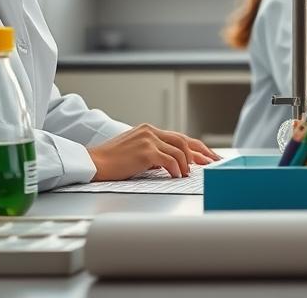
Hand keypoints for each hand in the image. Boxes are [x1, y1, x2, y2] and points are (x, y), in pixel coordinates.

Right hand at [88, 124, 221, 180]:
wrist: (93, 163)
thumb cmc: (112, 162)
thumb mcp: (136, 153)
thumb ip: (154, 154)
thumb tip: (173, 164)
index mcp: (149, 130)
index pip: (179, 137)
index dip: (197, 147)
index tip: (209, 156)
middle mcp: (151, 132)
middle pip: (184, 141)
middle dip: (201, 153)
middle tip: (213, 162)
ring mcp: (148, 140)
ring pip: (179, 150)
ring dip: (187, 163)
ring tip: (188, 173)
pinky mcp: (145, 151)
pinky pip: (169, 160)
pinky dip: (176, 168)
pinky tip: (178, 175)